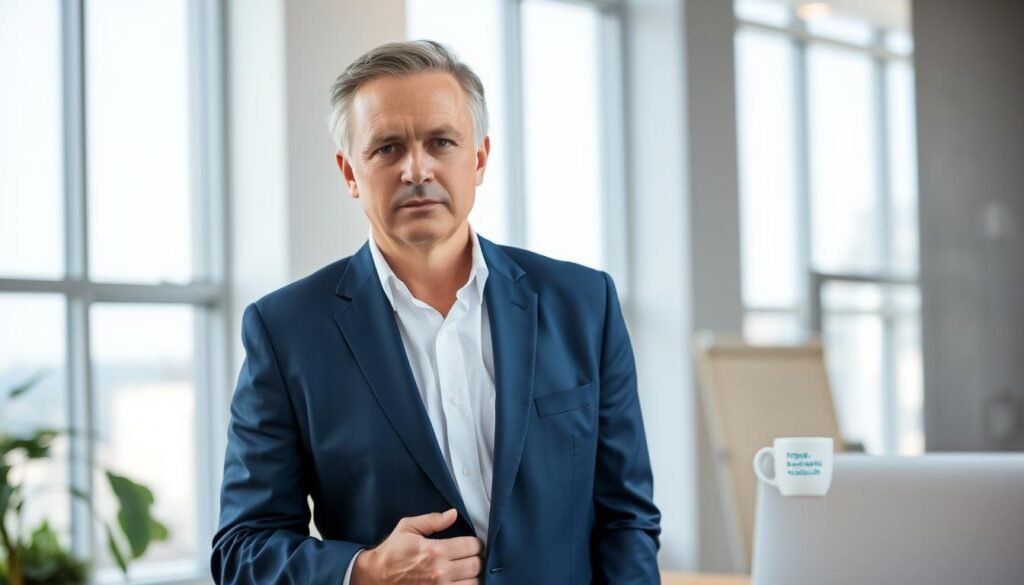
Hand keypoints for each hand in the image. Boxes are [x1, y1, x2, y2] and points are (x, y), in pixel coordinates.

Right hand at [351, 509, 483, 584]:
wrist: (376, 577)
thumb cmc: (391, 553)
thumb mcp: (407, 528)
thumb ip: (432, 520)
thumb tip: (453, 514)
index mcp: (435, 550)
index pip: (471, 546)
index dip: (476, 543)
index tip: (473, 544)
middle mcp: (440, 571)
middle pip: (476, 565)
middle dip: (477, 558)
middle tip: (472, 556)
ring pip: (474, 582)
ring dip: (473, 575)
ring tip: (467, 570)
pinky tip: (461, 581)